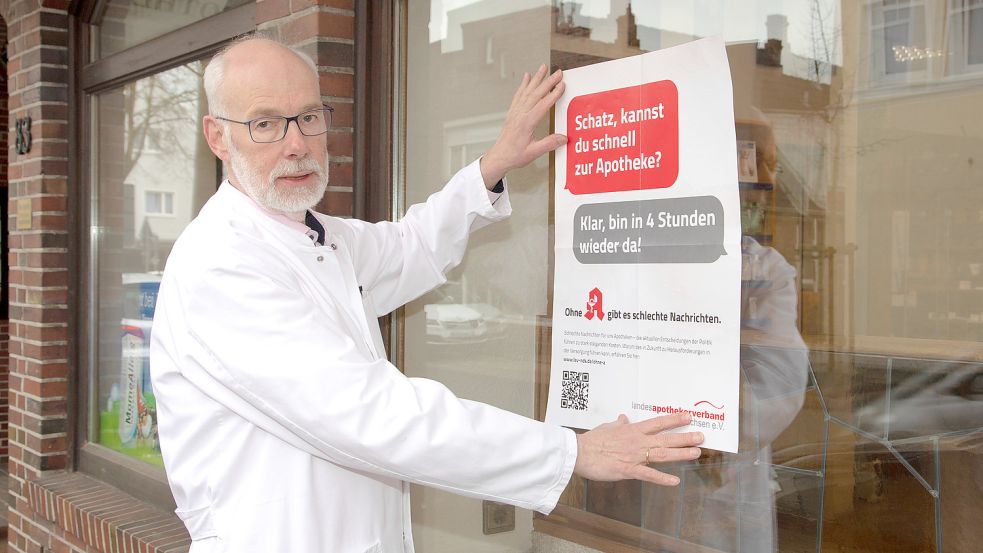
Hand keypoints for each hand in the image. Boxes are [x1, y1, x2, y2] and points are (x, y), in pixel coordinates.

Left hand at [480, 64, 566, 188]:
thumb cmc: (515, 156)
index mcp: (527, 123)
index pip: (543, 105)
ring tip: (543, 67)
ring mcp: (515, 112)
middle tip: (559, 72)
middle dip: (548, 81)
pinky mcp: (512, 113)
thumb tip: (564, 138)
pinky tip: (527, 77)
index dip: (554, 94)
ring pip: (527, 91)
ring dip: (537, 78)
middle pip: (536, 94)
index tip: (563, 85)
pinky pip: (518, 95)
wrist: (499, 157)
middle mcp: (520, 114)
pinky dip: (523, 85)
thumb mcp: (534, 152)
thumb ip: (549, 144)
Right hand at [573, 412, 702, 485]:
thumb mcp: (607, 427)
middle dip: (685, 437)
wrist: (579, 452)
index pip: (658, 423)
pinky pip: (648, 475)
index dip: (674, 420)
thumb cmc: (592, 440)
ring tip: (696, 452)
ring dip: (680, 453)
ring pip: (662, 454)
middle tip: (701, 436)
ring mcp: (634, 456)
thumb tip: (623, 418)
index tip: (688, 417)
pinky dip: (662, 479)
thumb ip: (618, 424)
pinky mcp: (628, 470)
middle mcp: (637, 441)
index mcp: (632, 430)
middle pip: (666, 438)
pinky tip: (675, 481)